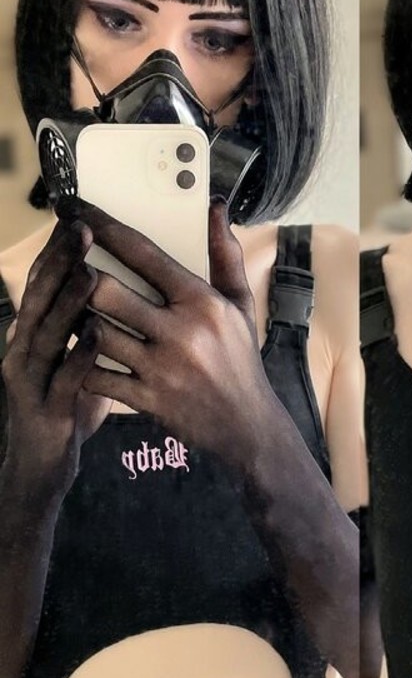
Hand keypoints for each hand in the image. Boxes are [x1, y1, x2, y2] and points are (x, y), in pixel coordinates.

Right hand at [1, 218, 110, 491]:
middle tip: (82, 231)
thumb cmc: (68, 403)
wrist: (44, 461)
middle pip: (40, 296)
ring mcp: (31, 378)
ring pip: (46, 334)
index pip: (47, 280)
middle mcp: (26, 345)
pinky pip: (64, 380)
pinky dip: (79, 357)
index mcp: (37, 328)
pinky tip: (96, 338)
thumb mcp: (77, 356)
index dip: (61, 249)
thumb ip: (95, 321)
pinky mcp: (44, 409)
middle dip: (61, 263)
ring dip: (67, 304)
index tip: (81, 217)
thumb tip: (119, 284)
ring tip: (91, 276)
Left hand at [66, 198, 282, 468]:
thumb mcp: (240, 306)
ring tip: (67, 308)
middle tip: (63, 266)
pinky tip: (76, 352)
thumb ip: (224, 255)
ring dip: (76, 318)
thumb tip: (215, 207)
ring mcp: (162, 369)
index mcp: (202, 303)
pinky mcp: (148, 399)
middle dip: (79, 276)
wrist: (248, 426)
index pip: (143, 254)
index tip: (75, 211)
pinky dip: (80, 363)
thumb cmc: (240, 361)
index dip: (102, 227)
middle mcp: (182, 333)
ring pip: (96, 332)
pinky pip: (97, 376)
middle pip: (107, 292)